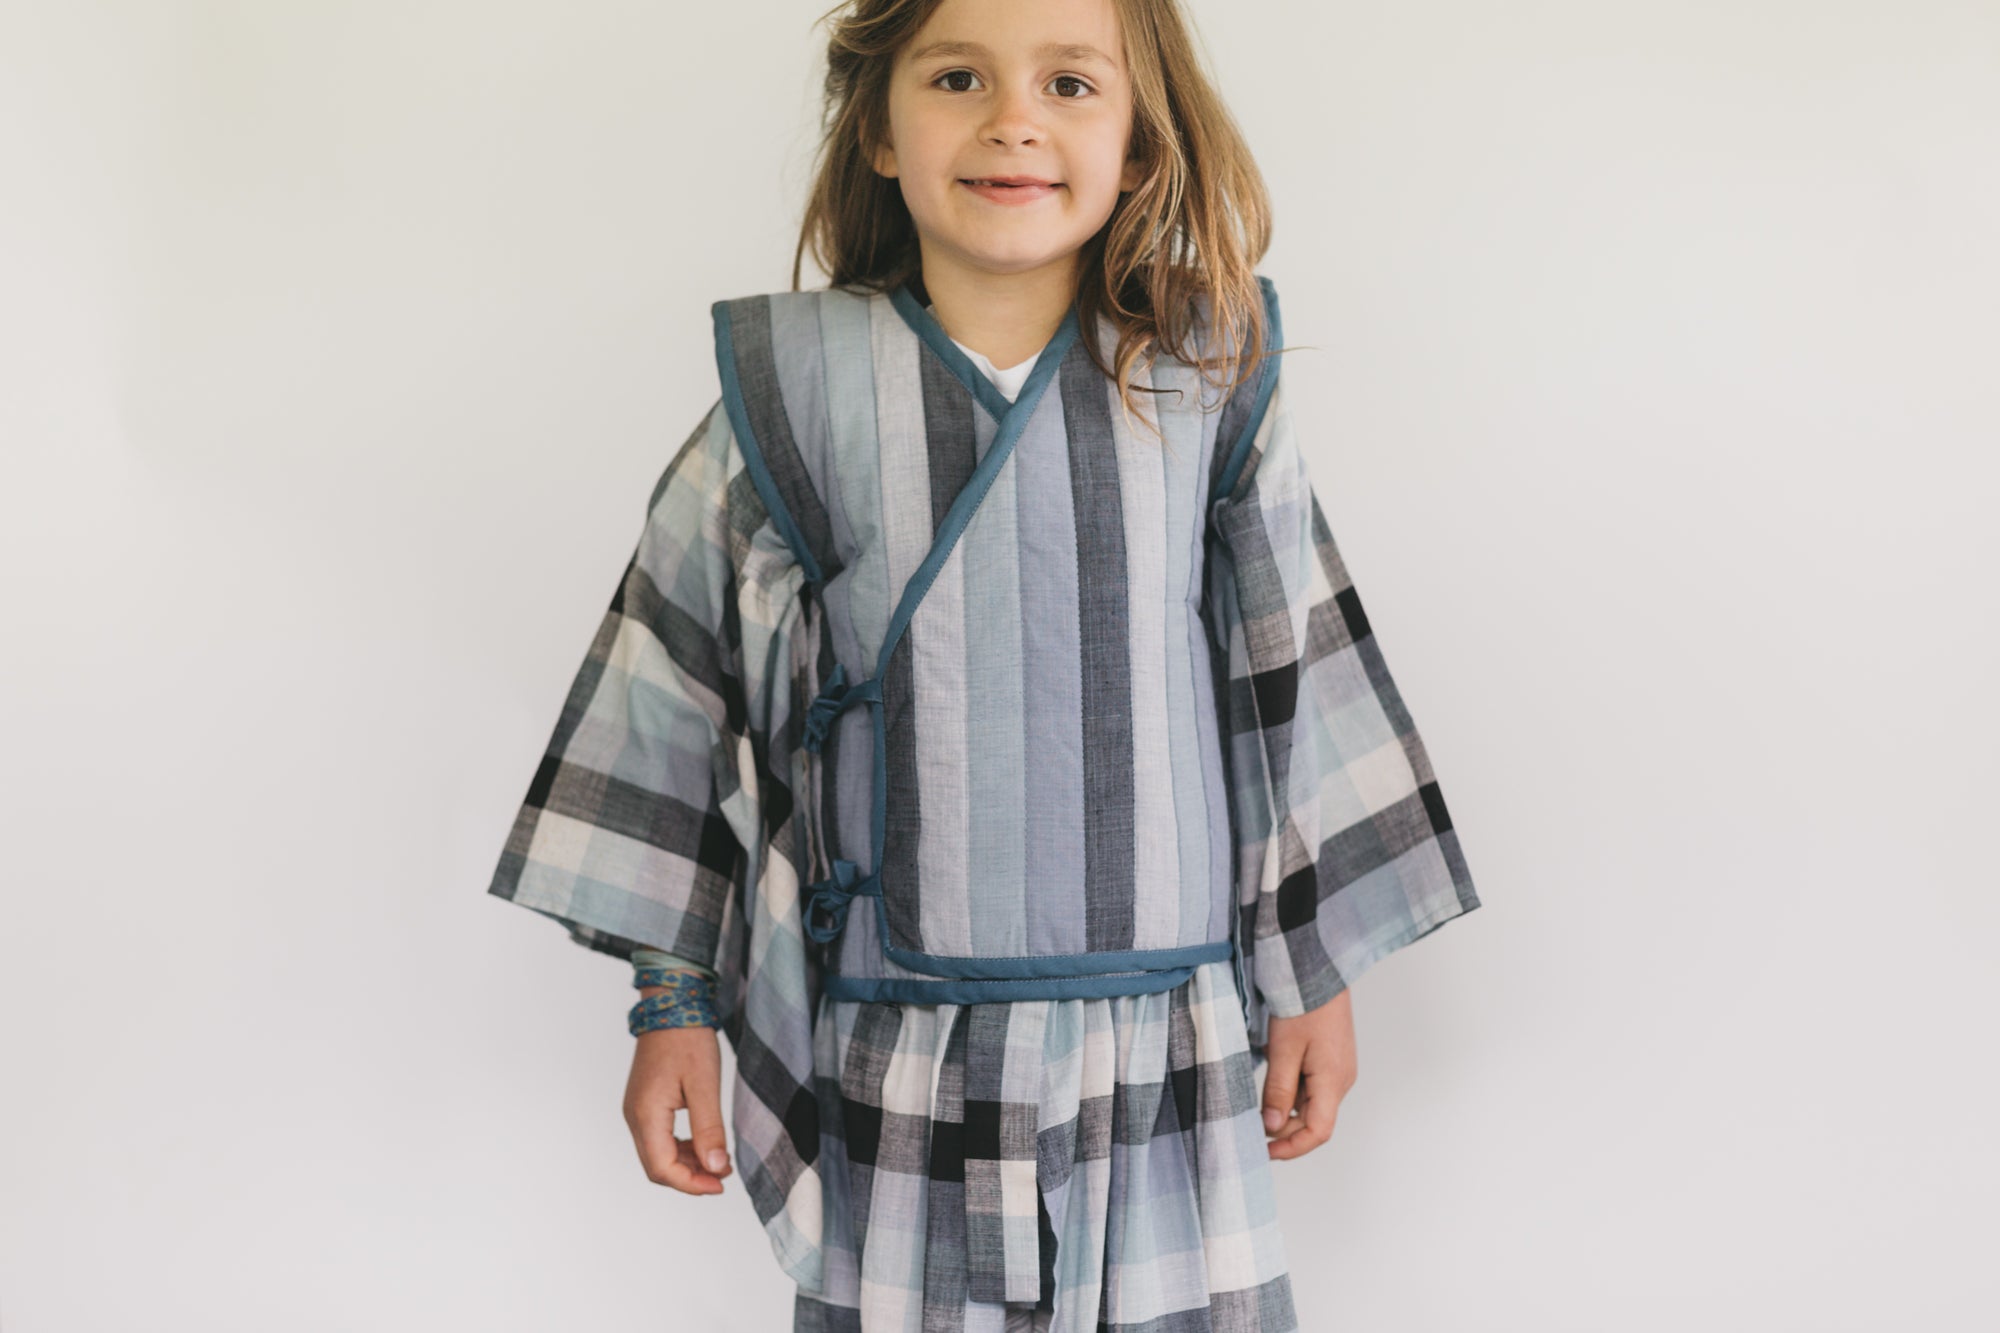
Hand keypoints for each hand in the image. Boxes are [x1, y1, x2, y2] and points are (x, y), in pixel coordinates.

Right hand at [623, 1011, 732, 1194]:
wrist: (671, 1007)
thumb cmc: (688, 1040)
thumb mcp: (705, 1085)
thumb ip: (709, 1129)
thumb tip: (715, 1167)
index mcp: (646, 1114)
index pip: (661, 1168)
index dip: (690, 1184)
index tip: (720, 1184)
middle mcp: (635, 1117)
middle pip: (657, 1166)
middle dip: (690, 1177)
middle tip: (723, 1176)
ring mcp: (637, 1111)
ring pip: (658, 1154)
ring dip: (687, 1164)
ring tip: (720, 1160)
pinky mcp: (645, 1104)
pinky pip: (659, 1139)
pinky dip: (682, 1148)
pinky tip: (705, 1144)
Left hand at [1260, 987, 1356, 1160]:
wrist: (1319, 972)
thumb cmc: (1304, 1005)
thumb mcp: (1283, 1049)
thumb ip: (1277, 1090)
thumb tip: (1271, 1127)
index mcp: (1333, 1082)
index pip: (1318, 1132)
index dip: (1292, 1148)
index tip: (1265, 1152)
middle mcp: (1342, 1081)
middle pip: (1315, 1122)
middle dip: (1284, 1130)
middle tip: (1253, 1125)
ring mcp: (1339, 1070)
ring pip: (1312, 1106)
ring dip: (1286, 1110)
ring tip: (1259, 1101)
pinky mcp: (1332, 1061)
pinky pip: (1313, 1089)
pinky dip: (1292, 1093)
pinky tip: (1274, 1081)